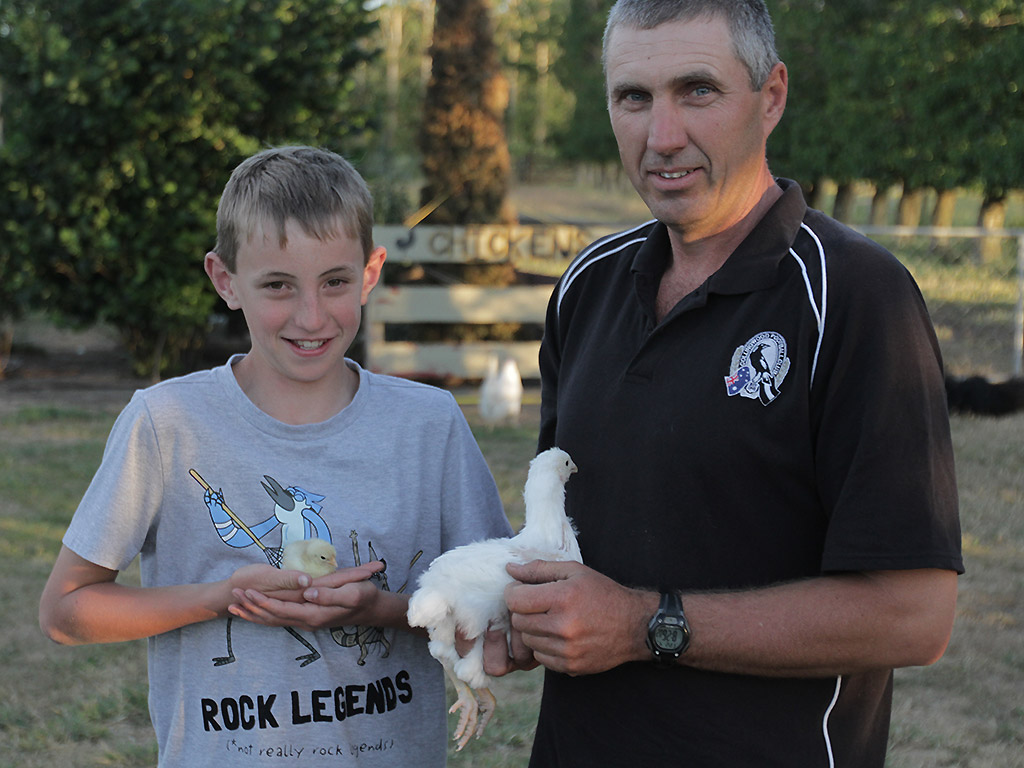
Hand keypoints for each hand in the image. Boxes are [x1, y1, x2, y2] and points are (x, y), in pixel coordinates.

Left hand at [228, 561, 383, 631]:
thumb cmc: (364, 597)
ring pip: (274, 621)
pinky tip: (254, 613)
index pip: (281, 609)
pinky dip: (264, 617)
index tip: (246, 591)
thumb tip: (307, 592)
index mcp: (315, 614)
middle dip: (251, 607)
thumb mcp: (352, 592)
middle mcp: (308, 621)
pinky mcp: (308, 619)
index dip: (262, 601)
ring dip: (254, 613)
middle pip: (273, 617)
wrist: (373, 609)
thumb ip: (329, 594)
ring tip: (234, 606)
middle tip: (232, 595)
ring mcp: (307, 622)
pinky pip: (281, 621)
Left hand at [504, 560, 654, 676]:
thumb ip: (539, 569)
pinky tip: (559, 635)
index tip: (521, 590)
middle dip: (522, 611)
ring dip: (533, 629)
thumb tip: (510, 569)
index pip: (515, 600)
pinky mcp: (570, 666)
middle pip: (519, 621)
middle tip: (537, 604)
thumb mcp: (575, 572)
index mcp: (563, 598)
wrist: (635, 626)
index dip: (513, 593)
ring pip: (528, 641)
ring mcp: (567, 650)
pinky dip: (544, 646)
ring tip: (550, 619)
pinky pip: (541, 658)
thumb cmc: (603, 593)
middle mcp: (563, 626)